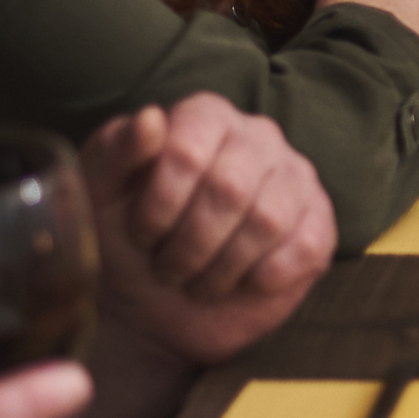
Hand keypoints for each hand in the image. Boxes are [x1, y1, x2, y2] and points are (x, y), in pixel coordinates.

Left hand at [82, 99, 333, 363]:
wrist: (153, 300)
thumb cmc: (124, 236)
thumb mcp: (98, 194)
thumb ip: (116, 150)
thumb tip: (149, 119)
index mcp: (205, 116)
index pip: (187, 150)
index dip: (159, 205)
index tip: (142, 234)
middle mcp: (258, 136)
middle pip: (230, 188)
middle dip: (188, 245)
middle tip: (167, 269)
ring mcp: (296, 177)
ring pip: (268, 220)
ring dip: (222, 268)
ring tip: (199, 281)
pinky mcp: (320, 223)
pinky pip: (305, 247)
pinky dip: (263, 277)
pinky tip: (241, 282)